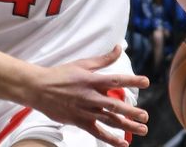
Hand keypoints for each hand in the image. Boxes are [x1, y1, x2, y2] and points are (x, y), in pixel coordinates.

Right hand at [28, 46, 148, 146]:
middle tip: (145, 116)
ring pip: (110, 120)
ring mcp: (85, 110)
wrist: (38, 88)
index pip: (115, 80)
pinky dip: (110, 139)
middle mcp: (90, 96)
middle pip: (115, 105)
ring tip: (142, 130)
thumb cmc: (61, 74)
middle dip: (132, 111)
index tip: (146, 82)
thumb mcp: (82, 63)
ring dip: (127, 126)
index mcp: (91, 80)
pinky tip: (122, 143)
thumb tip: (119, 48)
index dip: (132, 80)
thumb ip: (103, 59)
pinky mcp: (79, 121)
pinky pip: (97, 132)